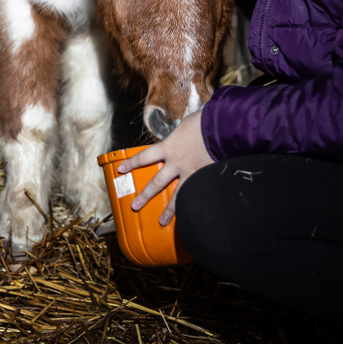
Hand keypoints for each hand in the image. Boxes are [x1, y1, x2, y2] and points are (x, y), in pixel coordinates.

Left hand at [116, 110, 212, 225]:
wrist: (221, 127)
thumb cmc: (202, 122)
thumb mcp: (184, 125)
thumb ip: (177, 136)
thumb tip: (179, 138)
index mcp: (169, 147)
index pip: (144, 157)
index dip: (131, 164)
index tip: (120, 169)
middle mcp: (176, 163)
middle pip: (156, 183)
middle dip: (145, 195)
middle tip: (135, 206)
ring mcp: (191, 173)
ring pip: (177, 196)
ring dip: (169, 210)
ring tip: (162, 221)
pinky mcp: (205, 178)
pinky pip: (196, 194)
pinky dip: (193, 205)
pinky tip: (191, 214)